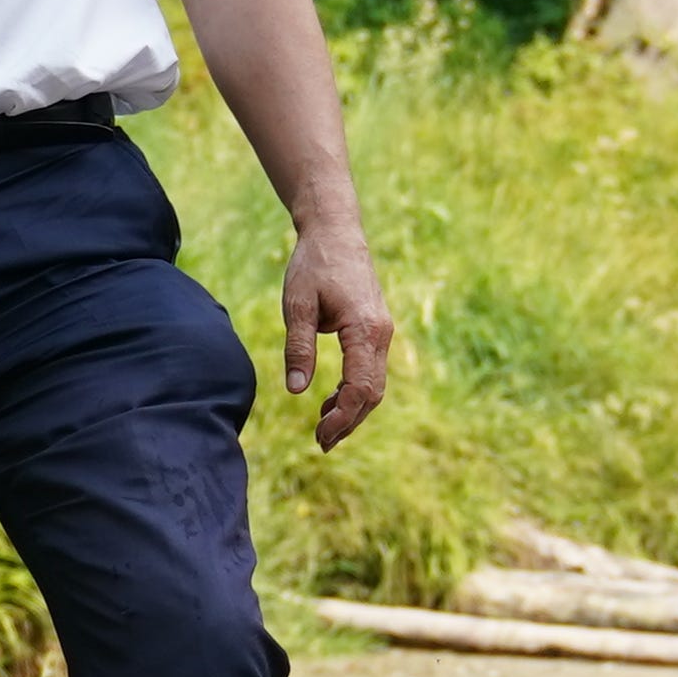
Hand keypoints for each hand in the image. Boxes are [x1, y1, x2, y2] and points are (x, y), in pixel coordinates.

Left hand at [279, 209, 395, 447]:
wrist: (336, 233)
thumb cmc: (314, 265)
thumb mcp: (297, 306)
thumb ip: (298, 348)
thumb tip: (295, 390)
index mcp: (364, 329)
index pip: (360, 387)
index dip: (342, 417)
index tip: (319, 435)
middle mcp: (381, 334)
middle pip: (373, 393)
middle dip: (349, 422)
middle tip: (321, 443)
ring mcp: (381, 331)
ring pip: (375, 384)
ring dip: (352, 409)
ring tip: (323, 429)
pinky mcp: (375, 330)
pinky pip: (370, 370)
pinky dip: (354, 391)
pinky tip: (330, 402)